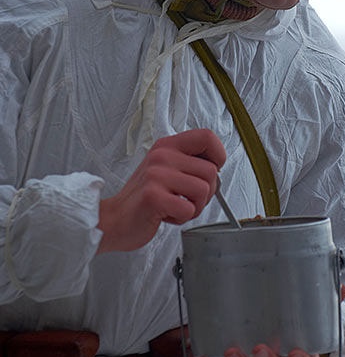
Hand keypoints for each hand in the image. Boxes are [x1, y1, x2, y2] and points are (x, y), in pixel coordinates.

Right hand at [97, 129, 225, 252]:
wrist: (113, 219)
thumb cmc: (143, 197)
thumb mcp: (165, 168)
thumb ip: (189, 163)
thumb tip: (217, 168)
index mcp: (167, 145)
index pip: (207, 137)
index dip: (218, 155)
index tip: (213, 170)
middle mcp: (162, 155)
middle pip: (211, 171)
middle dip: (206, 193)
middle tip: (186, 199)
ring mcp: (156, 174)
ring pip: (203, 190)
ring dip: (194, 207)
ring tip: (174, 207)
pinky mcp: (153, 196)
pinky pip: (188, 209)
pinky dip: (181, 218)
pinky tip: (165, 215)